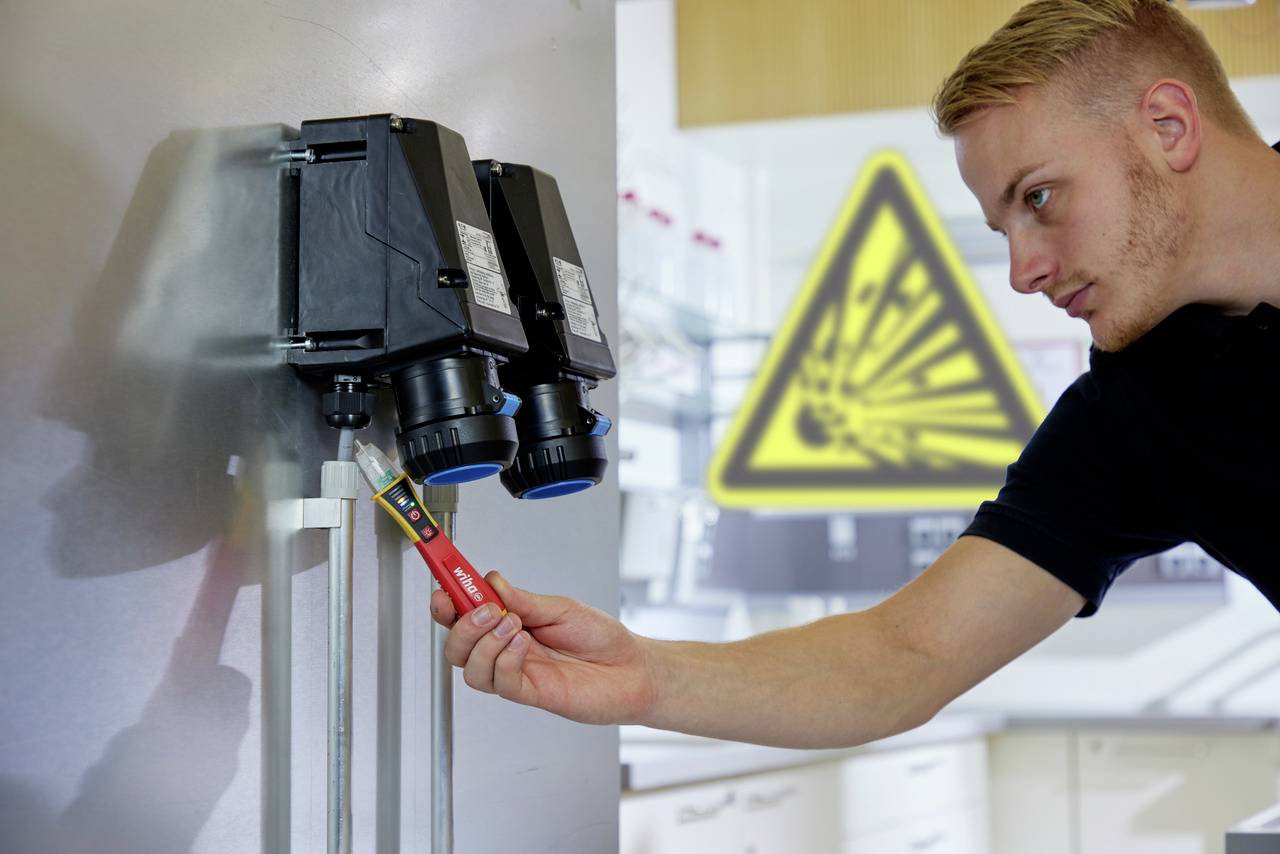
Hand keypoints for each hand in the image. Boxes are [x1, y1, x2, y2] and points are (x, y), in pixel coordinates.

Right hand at [430, 572, 655, 725]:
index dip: (448, 603)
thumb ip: (522, 599)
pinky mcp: (530, 693)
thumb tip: (490, 581)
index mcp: (510, 624)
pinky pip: (500, 681)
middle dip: (461, 625)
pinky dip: (505, 658)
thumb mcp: (560, 608)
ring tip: (513, 623)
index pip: (465, 616)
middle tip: (485, 608)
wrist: (631, 669)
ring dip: (484, 641)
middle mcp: (507, 651)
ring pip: (470, 668)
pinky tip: (524, 644)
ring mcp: (516, 673)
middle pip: (456, 647)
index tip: (443, 588)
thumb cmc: (601, 639)